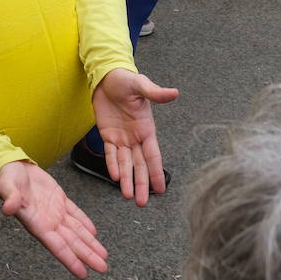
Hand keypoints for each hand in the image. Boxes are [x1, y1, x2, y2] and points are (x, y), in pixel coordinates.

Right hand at [0, 160, 107, 277]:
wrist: (11, 166)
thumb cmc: (6, 179)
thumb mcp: (6, 186)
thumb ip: (10, 198)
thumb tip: (7, 208)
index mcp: (36, 223)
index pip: (57, 246)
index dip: (70, 260)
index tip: (83, 273)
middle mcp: (48, 222)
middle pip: (72, 242)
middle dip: (87, 255)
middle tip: (103, 268)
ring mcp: (55, 212)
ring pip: (77, 231)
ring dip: (90, 243)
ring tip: (103, 255)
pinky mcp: (59, 199)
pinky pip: (75, 214)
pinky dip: (85, 223)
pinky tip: (93, 232)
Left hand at [92, 68, 178, 204]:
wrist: (106, 77)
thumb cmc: (126, 80)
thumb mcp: (140, 85)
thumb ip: (156, 93)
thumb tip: (174, 92)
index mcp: (147, 129)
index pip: (153, 155)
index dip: (157, 172)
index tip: (162, 189)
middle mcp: (136, 137)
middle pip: (140, 165)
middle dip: (142, 183)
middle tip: (142, 202)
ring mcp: (122, 138)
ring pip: (125, 164)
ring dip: (127, 180)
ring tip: (128, 196)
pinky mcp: (107, 135)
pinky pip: (110, 154)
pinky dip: (112, 165)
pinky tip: (114, 176)